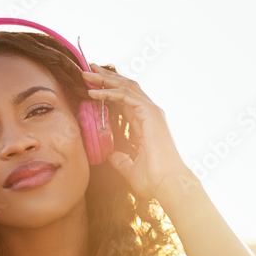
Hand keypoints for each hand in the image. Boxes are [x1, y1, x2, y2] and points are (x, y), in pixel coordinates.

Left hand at [82, 63, 200, 202]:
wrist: (168, 184)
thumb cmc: (154, 180)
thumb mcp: (131, 169)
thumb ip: (121, 160)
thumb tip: (111, 156)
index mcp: (146, 124)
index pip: (126, 100)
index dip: (109, 90)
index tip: (92, 85)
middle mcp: (150, 114)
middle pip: (126, 87)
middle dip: (106, 77)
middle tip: (88, 70)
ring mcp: (152, 112)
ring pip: (126, 86)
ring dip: (105, 79)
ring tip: (87, 74)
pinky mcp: (150, 113)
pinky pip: (126, 95)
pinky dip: (109, 91)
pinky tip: (94, 92)